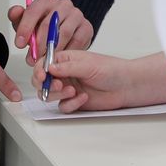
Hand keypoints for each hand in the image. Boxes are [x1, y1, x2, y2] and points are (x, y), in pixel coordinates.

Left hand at [7, 0, 92, 66]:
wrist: (63, 27)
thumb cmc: (43, 25)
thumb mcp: (27, 21)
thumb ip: (18, 17)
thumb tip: (15, 12)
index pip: (34, 10)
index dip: (25, 28)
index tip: (19, 44)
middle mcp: (63, 4)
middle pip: (49, 24)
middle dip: (38, 44)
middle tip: (32, 58)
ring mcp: (77, 14)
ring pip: (64, 33)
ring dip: (52, 50)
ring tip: (44, 60)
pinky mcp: (86, 27)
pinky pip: (77, 41)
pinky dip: (66, 52)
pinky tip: (59, 58)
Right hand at [36, 51, 165, 112]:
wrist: (126, 86)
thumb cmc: (111, 70)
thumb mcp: (88, 65)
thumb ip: (67, 67)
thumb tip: (49, 67)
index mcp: (66, 59)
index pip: (44, 63)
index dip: (39, 70)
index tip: (42, 76)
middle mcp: (65, 73)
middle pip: (42, 81)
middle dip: (46, 84)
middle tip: (57, 85)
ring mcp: (68, 88)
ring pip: (49, 95)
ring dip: (57, 95)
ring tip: (72, 92)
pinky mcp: (74, 102)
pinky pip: (63, 106)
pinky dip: (71, 104)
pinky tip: (83, 98)